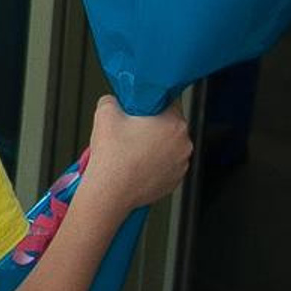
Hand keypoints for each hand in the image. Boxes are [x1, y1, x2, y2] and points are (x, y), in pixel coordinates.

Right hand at [82, 96, 191, 211]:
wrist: (110, 191)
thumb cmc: (112, 156)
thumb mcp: (105, 113)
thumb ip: (113, 99)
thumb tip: (116, 102)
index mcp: (174, 123)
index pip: (169, 102)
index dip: (151, 104)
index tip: (139, 111)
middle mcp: (184, 144)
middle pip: (170, 125)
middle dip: (153, 126)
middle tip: (131, 131)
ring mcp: (181, 165)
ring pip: (168, 146)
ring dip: (155, 146)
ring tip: (132, 151)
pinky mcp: (175, 181)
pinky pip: (166, 165)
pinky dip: (155, 164)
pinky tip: (137, 165)